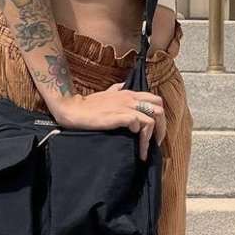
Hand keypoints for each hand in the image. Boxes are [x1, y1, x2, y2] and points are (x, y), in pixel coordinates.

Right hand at [51, 84, 166, 160]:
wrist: (73, 109)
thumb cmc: (88, 105)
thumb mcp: (105, 93)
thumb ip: (116, 89)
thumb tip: (121, 85)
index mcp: (129, 93)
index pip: (155, 99)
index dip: (159, 116)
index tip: (155, 132)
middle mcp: (130, 98)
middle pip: (159, 108)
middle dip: (162, 127)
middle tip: (156, 142)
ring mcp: (125, 107)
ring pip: (152, 118)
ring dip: (151, 136)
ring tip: (145, 149)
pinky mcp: (118, 116)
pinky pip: (138, 122)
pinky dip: (139, 133)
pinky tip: (133, 141)